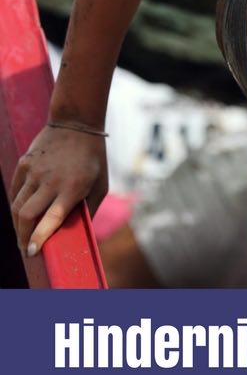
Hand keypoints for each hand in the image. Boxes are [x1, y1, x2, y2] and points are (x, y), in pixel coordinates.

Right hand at [10, 124, 107, 256]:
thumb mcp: (101, 185)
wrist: (77, 122)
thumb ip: (89, 210)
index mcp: (72, 187)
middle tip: (26, 248)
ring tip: (23, 234)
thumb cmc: (93, 158)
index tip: (33, 251)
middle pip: (26, 215)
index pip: (50, 219)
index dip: (38, 238)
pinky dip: (17, 204)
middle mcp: (51, 180)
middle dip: (23, 237)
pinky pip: (16, 190)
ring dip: (17, 224)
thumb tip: (81, 235)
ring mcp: (35, 171)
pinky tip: (22, 213)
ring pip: (17, 205)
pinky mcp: (25, 163)